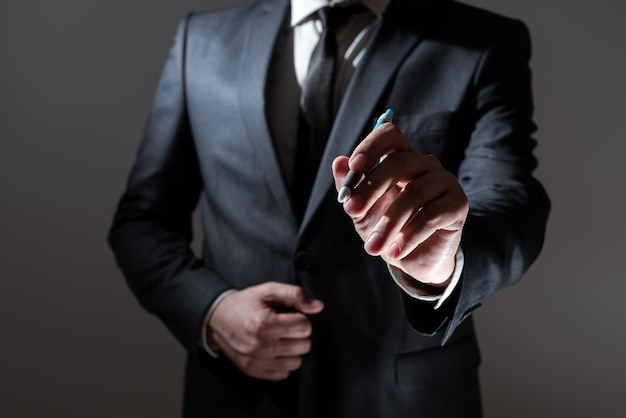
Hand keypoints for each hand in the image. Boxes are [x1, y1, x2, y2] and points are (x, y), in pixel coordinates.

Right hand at [207, 282, 323, 380]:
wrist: (217, 318)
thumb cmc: (246, 303)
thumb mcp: (269, 291)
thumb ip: (296, 295)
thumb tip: (317, 307)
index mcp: (264, 323)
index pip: (304, 326)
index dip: (300, 317)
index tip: (289, 315)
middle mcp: (260, 345)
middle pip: (303, 345)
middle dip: (298, 333)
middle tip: (284, 326)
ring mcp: (256, 361)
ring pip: (297, 362)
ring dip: (292, 349)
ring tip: (280, 338)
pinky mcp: (253, 371)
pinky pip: (283, 374)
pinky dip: (282, 362)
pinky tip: (273, 349)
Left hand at [332, 123, 468, 286]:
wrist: (414, 261)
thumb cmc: (387, 229)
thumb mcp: (362, 212)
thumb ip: (350, 188)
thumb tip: (339, 162)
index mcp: (400, 157)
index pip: (389, 135)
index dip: (371, 147)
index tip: (354, 168)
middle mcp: (425, 164)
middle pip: (399, 162)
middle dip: (371, 187)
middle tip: (352, 210)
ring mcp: (445, 181)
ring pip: (413, 194)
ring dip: (388, 224)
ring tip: (372, 247)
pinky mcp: (458, 204)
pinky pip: (431, 216)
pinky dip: (408, 236)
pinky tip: (395, 252)